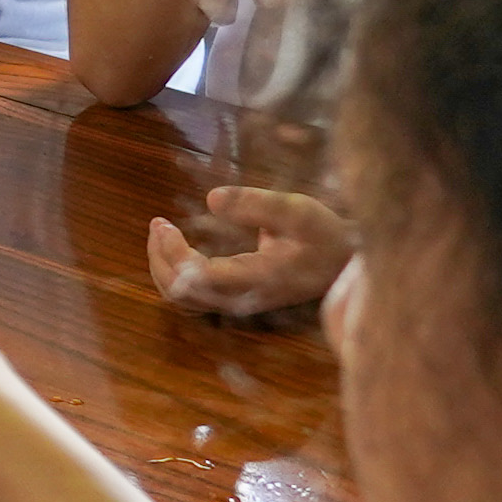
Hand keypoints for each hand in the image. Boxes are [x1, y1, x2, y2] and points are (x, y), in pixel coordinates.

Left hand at [150, 182, 355, 320]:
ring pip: (184, 300)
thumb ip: (255, 204)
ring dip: (164, 269)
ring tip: (161, 235)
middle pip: (181, 294)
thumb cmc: (322, 234)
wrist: (343, 264)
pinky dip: (177, 276)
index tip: (164, 222)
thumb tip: (211, 199)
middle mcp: (241, 298)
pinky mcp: (238, 299)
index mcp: (254, 278)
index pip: (196, 278)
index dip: (172, 252)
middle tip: (157, 223)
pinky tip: (178, 250)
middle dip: (160, 258)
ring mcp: (238, 303)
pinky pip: (194, 298)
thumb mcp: (296, 210)